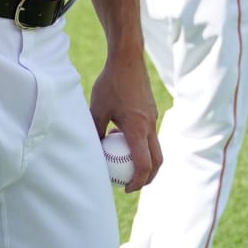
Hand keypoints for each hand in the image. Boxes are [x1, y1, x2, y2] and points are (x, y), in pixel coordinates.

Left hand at [89, 56, 160, 192]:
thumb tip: (91, 150)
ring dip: (145, 160)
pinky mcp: (152, 111)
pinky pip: (151, 134)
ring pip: (155, 148)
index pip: (144, 164)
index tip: (126, 188)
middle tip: (132, 184)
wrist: (128, 59)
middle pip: (157, 161)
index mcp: (138, 129)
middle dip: (147, 177)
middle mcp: (150, 125)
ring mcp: (154, 118)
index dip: (137, 182)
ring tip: (127, 164)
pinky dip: (142, 144)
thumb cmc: (111, 83)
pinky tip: (123, 136)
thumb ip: (95, 131)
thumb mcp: (97, 109)